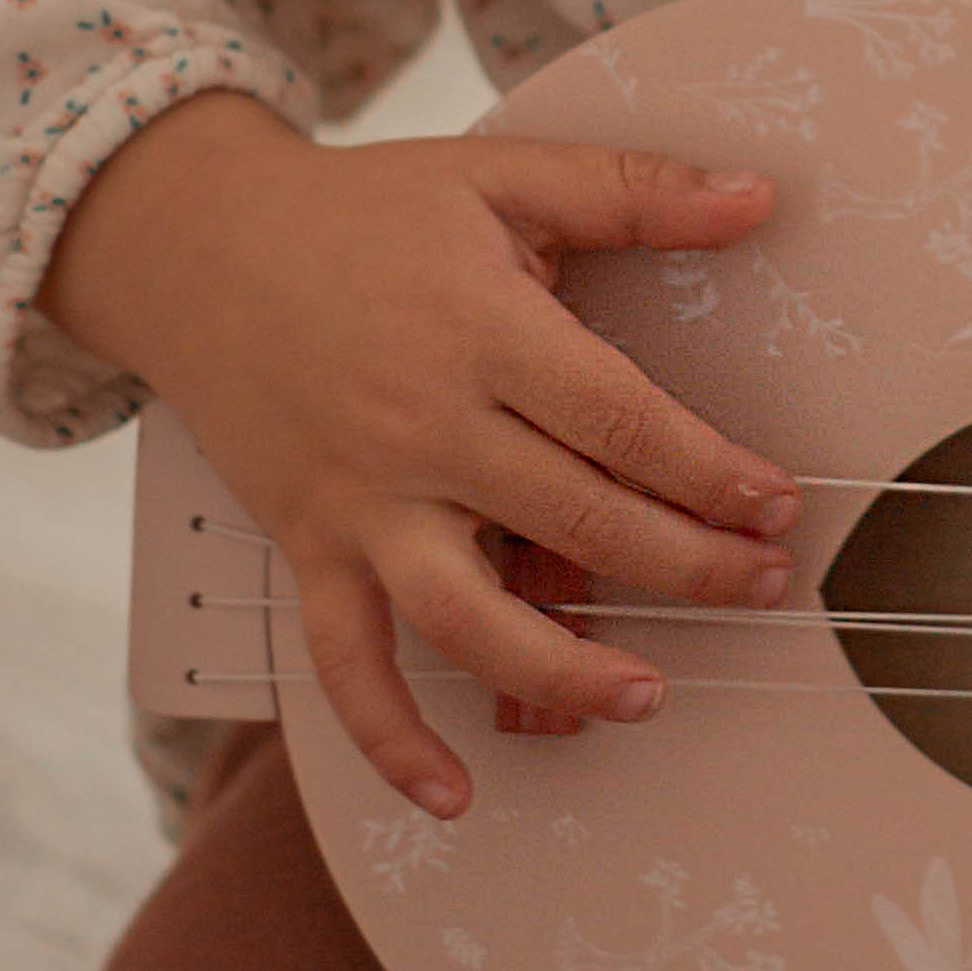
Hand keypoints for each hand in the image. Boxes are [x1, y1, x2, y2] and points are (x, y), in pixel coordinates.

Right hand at [42, 90, 799, 815]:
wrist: (196, 241)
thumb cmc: (362, 210)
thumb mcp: (502, 174)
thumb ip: (636, 188)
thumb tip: (760, 195)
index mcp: (482, 330)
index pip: (619, 421)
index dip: (709, 472)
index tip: (775, 505)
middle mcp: (422, 427)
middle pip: (573, 521)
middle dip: (683, 565)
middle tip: (760, 584)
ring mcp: (361, 499)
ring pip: (466, 616)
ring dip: (562, 670)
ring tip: (646, 694)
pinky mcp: (309, 545)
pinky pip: (344, 664)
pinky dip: (392, 740)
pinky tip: (451, 795)